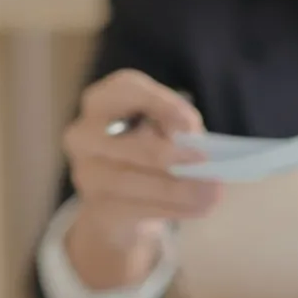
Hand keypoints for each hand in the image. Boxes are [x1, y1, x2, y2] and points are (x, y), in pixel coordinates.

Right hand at [62, 69, 220, 287]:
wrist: (121, 202)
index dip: (158, 104)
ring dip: (178, 189)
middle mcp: (85, 132)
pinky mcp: (96, 206)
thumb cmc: (151, 150)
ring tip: (212, 194)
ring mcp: (86, 171)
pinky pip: (136, 207)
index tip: (189, 123)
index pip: (125, 90)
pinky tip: (198, 208)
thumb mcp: (169, 129)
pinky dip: (172, 208)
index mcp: (105, 101)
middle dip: (171, 156)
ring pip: (132, 181)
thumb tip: (190, 142)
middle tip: (205, 164)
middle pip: (130, 143)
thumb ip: (181, 126)